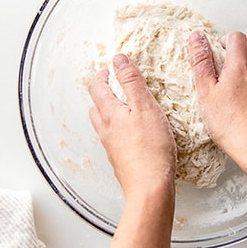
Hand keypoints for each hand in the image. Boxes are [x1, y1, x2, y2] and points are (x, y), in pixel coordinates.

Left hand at [88, 54, 176, 199]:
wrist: (149, 187)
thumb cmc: (150, 149)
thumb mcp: (144, 107)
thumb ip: (131, 81)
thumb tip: (119, 60)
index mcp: (109, 114)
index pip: (96, 87)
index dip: (104, 74)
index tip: (116, 68)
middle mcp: (105, 130)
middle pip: (96, 105)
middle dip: (105, 91)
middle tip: (119, 84)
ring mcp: (111, 146)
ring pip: (104, 123)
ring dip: (111, 111)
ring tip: (127, 106)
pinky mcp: (120, 159)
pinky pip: (114, 138)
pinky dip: (120, 129)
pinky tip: (134, 132)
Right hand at [188, 30, 246, 166]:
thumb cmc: (231, 125)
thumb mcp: (207, 94)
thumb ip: (201, 64)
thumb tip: (196, 38)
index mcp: (239, 67)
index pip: (236, 38)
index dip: (226, 40)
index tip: (217, 50)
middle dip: (245, 51)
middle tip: (231, 64)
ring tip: (240, 82)